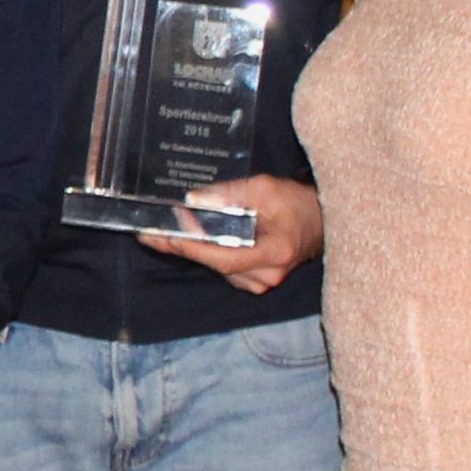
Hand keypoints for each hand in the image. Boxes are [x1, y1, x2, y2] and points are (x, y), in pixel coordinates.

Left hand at [139, 174, 323, 296]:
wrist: (324, 222)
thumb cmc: (298, 203)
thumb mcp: (266, 188)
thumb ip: (231, 194)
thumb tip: (194, 200)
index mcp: (274, 253)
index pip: (223, 257)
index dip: (191, 247)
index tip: (160, 237)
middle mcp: (266, 275)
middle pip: (215, 264)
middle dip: (181, 246)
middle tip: (147, 234)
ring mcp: (261, 282)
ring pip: (216, 267)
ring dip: (192, 249)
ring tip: (162, 232)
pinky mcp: (255, 282)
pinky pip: (224, 267)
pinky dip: (207, 252)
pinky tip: (191, 238)